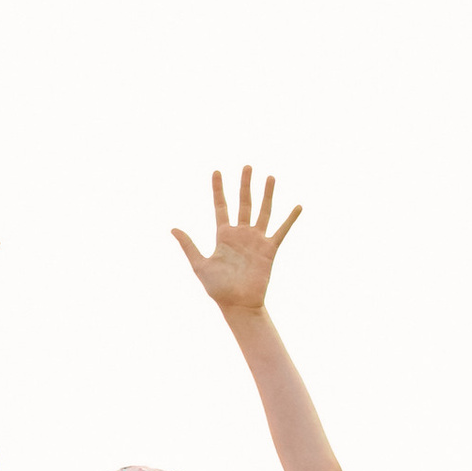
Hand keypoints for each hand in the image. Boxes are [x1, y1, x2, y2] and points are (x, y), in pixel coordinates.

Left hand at [172, 167, 302, 316]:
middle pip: (243, 203)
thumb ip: (189, 245)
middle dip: (245, 184)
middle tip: (247, 166)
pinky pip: (281, 231)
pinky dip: (290, 219)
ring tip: (270, 177)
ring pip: (263, 211)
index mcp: (223, 235)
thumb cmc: (218, 288)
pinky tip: (298, 206)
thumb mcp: (200, 265)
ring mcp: (256, 240)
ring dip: (267, 194)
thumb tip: (173, 227)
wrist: (238, 304)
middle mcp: (241, 234)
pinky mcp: (269, 250)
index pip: (220, 206)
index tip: (217, 171)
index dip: (218, 189)